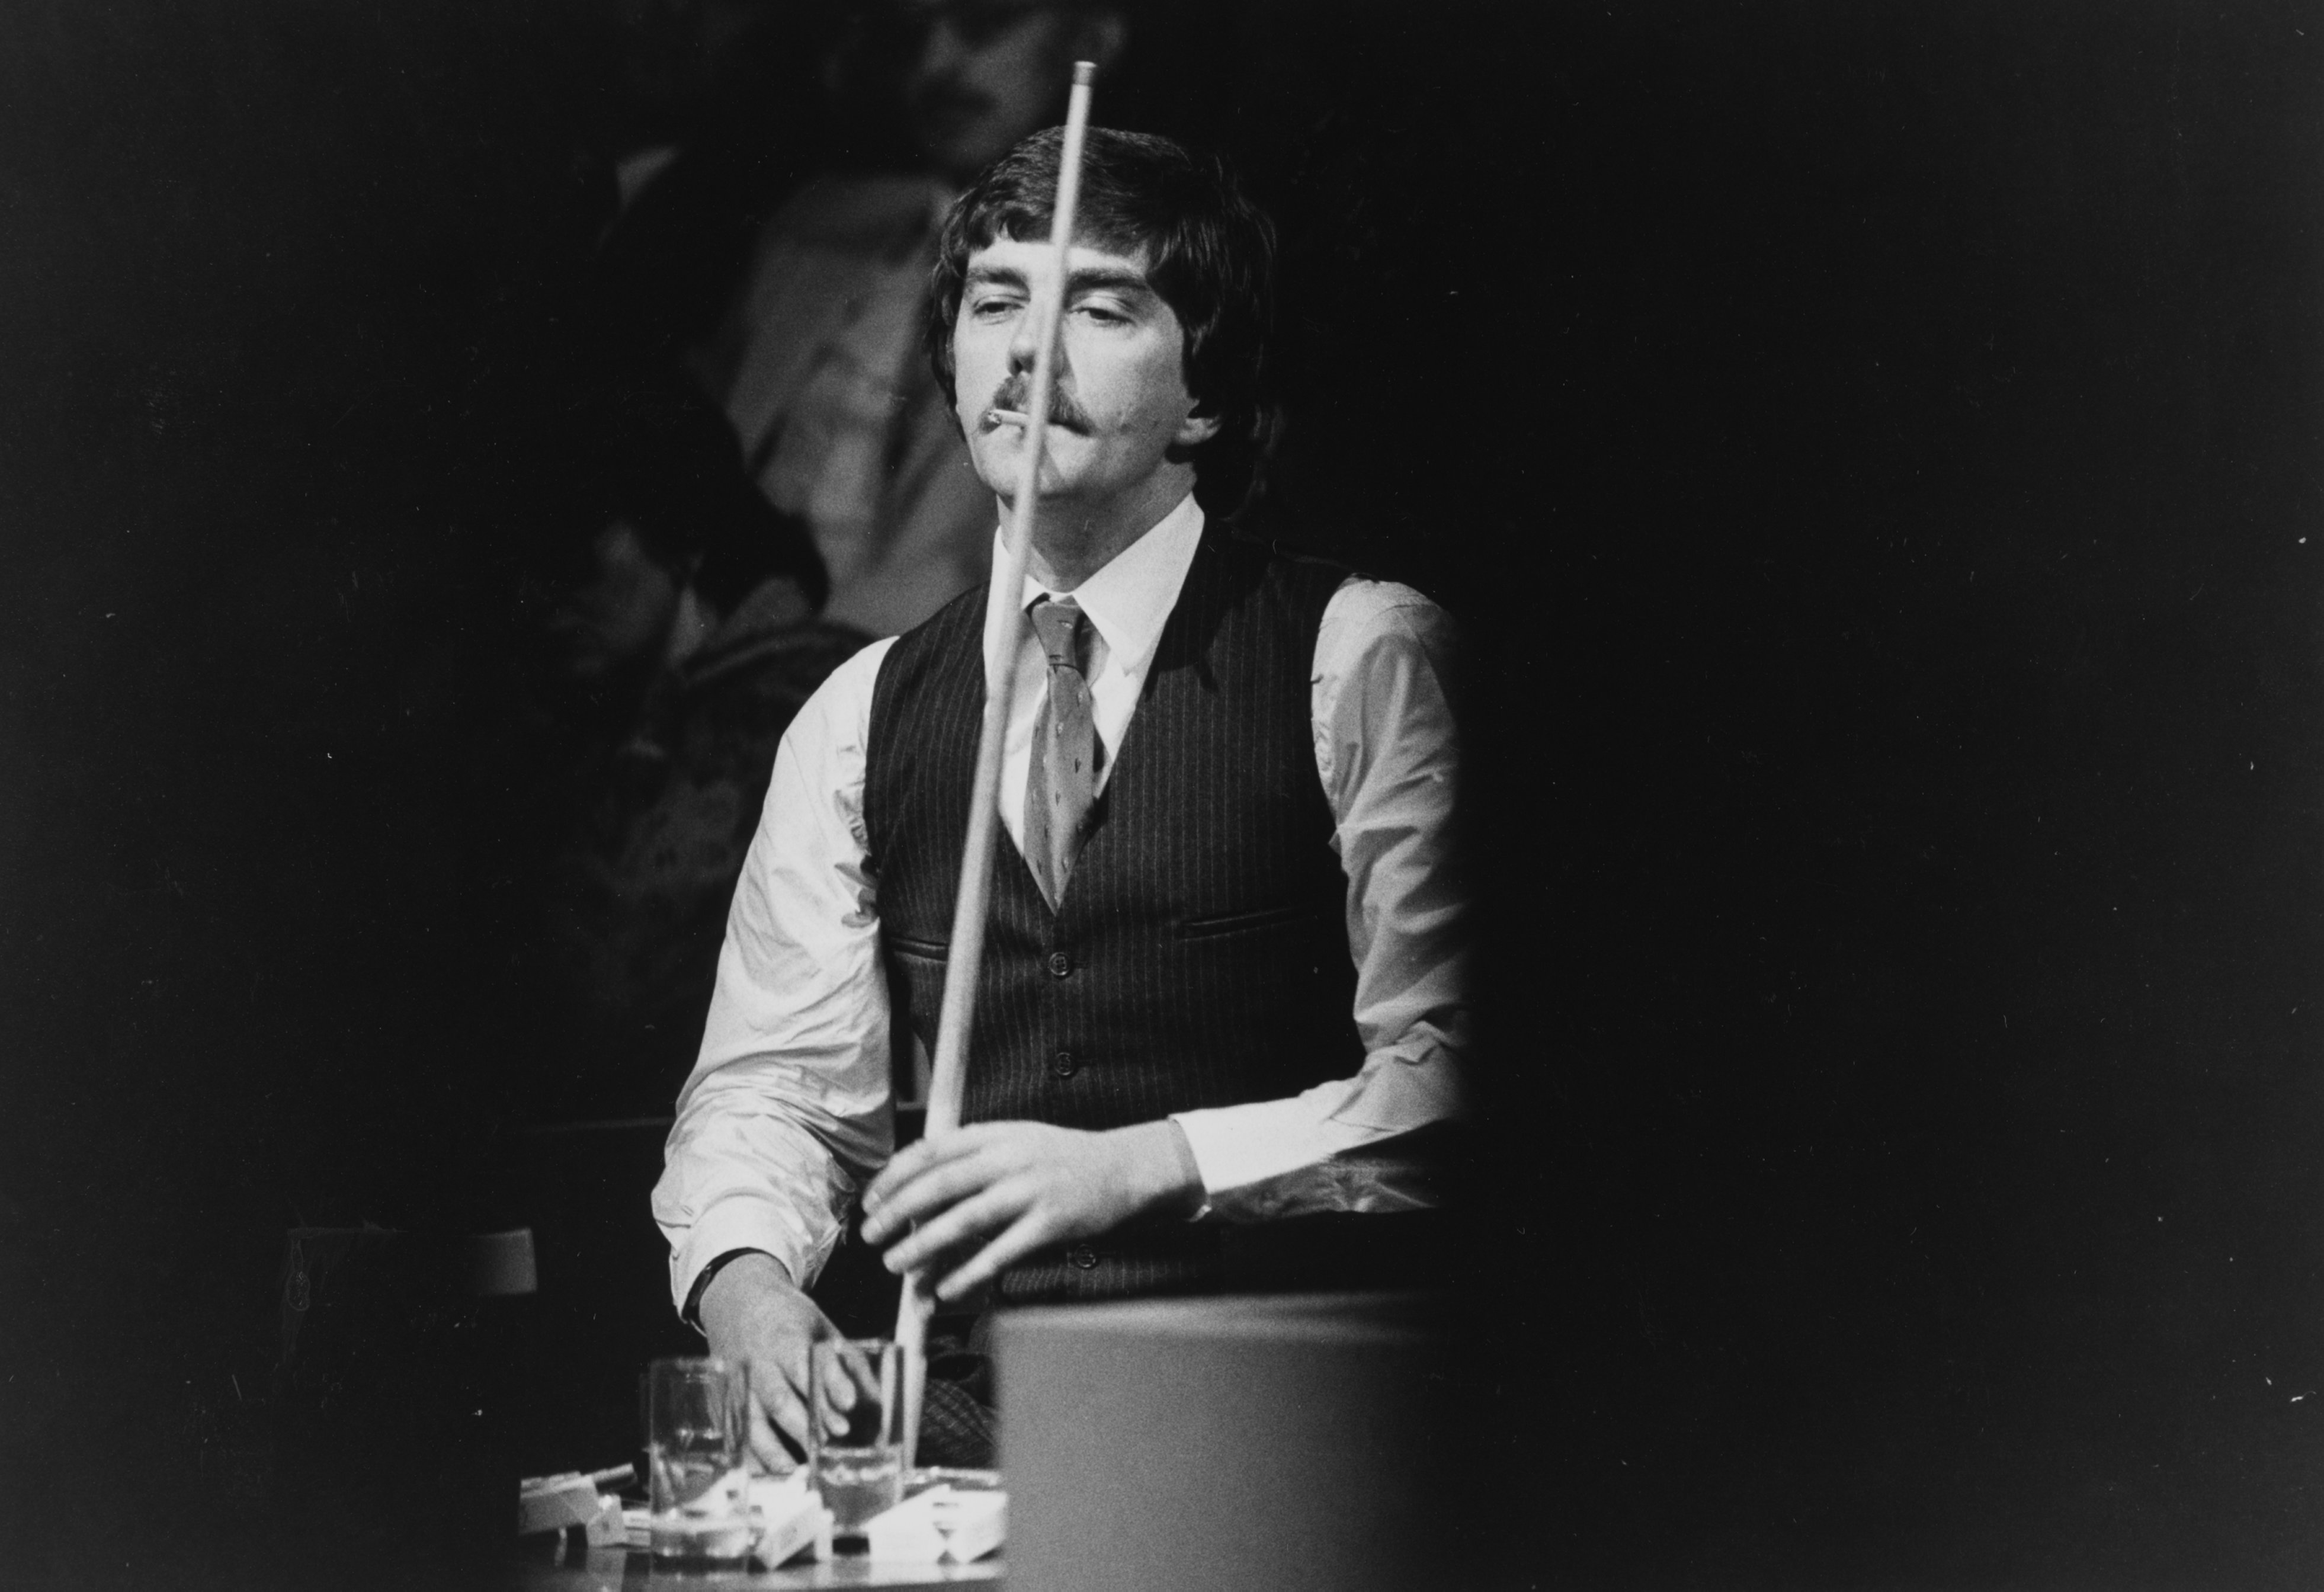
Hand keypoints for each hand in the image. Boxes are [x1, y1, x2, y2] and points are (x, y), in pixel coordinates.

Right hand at [695, 1253, 875, 1472]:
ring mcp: (737, 1388)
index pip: (808, 1365)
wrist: (736, 1301)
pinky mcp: (723, 1405)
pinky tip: (771, 1479)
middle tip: (831, 1448)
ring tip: (801, 1475)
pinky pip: (736, 1439)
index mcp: (785, 1338)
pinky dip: (752, 1461)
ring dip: (776, 1454)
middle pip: (779, 1400)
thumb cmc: (788, 1321)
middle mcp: (757, 1364)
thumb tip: (878, 1406)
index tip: (850, 1405)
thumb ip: (848, 1365)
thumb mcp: (822, 1329)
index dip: (829, 1386)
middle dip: (806, 1426)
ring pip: (753, 1425)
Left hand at [858, 1120, 1201, 1301]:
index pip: (931, 1150)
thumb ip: (972, 1159)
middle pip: (940, 1184)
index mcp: (994, 1134)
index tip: (870, 1200)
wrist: (1123, 1167)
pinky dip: (971, 1272)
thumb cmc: (1061, 1158)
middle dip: (898, 1211)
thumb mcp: (1015, 1140)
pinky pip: (1002, 1252)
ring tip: (897, 1265)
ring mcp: (1030, 1190)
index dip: (894, 1176)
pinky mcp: (1050, 1223)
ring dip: (925, 1245)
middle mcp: (1009, 1158)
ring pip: (965, 1219)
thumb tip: (918, 1190)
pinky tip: (948, 1289)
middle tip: (871, 1235)